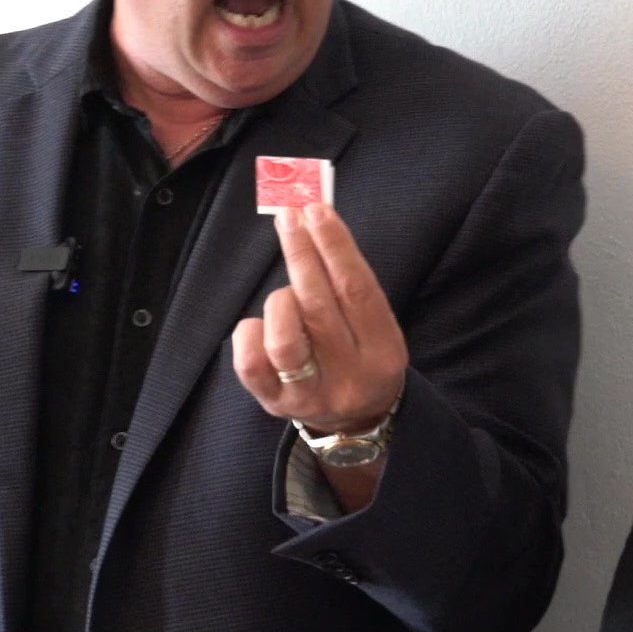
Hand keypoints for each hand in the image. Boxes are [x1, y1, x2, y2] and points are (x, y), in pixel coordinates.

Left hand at [232, 203, 407, 434]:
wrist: (356, 420)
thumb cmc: (360, 354)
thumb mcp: (372, 325)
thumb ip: (347, 282)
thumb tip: (314, 219)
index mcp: (383, 351)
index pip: (358, 290)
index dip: (335, 247)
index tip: (317, 210)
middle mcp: (349, 376)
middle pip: (320, 308)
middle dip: (301, 255)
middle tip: (289, 218)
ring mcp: (309, 394)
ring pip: (285, 340)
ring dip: (280, 302)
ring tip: (286, 294)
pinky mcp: (274, 403)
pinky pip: (250, 362)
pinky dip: (250, 331)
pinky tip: (260, 324)